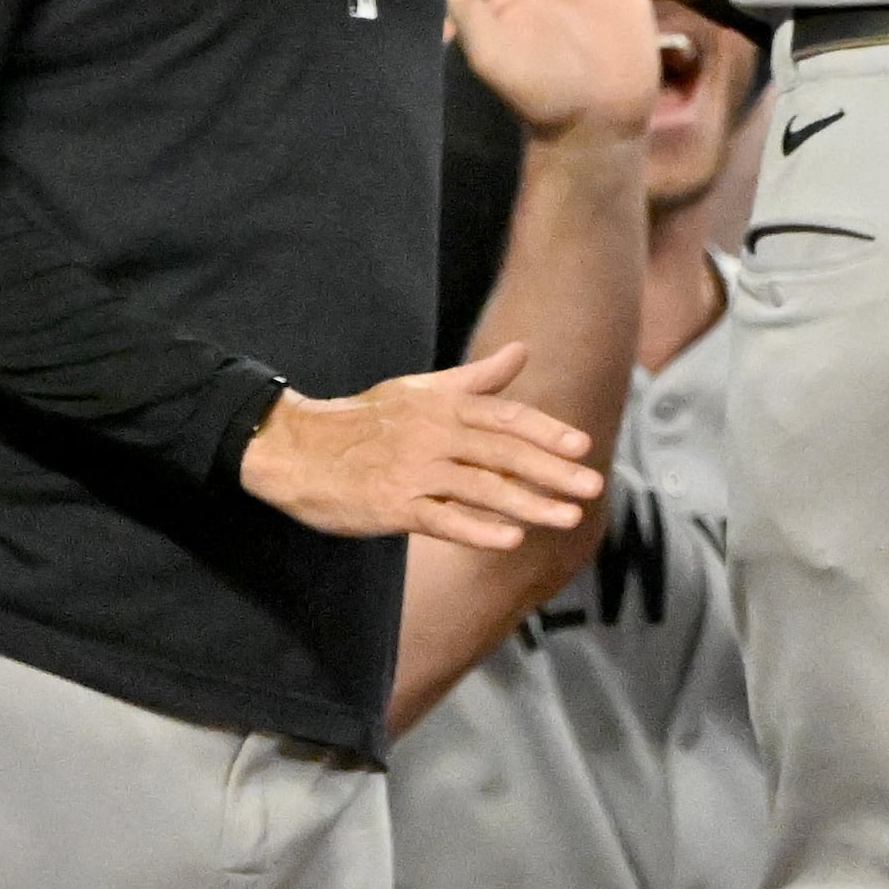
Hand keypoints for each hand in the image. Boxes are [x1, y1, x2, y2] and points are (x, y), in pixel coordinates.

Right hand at [239, 343, 605, 546]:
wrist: (296, 447)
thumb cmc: (364, 420)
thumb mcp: (420, 389)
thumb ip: (476, 378)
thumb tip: (522, 351)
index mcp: (443, 405)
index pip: (506, 417)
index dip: (546, 431)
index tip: (583, 446)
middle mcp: (434, 434)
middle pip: (503, 453)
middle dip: (552, 470)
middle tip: (593, 486)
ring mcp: (413, 471)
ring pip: (481, 488)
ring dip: (528, 503)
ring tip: (566, 517)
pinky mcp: (391, 506)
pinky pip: (442, 520)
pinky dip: (478, 528)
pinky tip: (510, 538)